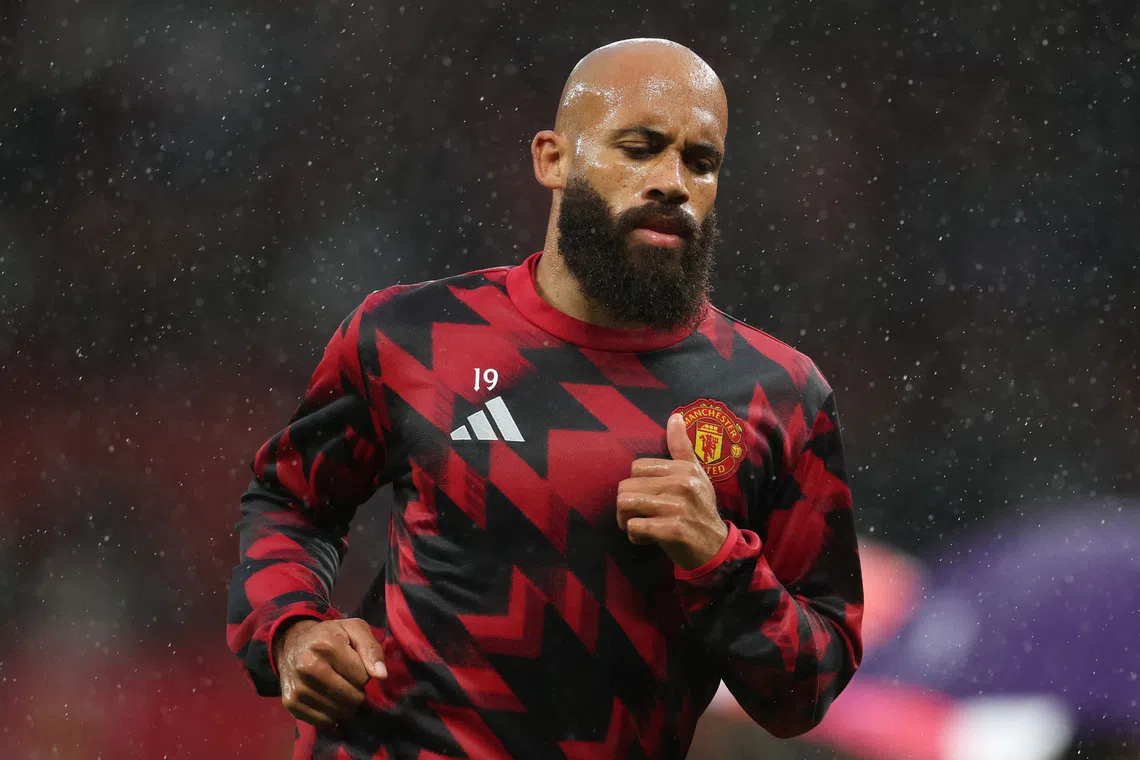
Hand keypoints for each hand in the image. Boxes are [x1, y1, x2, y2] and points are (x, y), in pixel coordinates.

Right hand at [274, 618, 385, 728]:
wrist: (292, 644)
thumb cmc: (329, 636)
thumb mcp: (354, 629)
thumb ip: (371, 649)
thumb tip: (382, 675)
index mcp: (325, 645)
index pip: (362, 677)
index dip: (364, 673)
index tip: (355, 666)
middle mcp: (308, 667)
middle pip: (351, 696)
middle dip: (358, 692)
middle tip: (351, 681)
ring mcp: (298, 687)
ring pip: (339, 710)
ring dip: (346, 704)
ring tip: (340, 689)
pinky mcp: (291, 703)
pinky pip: (323, 720)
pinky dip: (332, 714)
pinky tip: (329, 699)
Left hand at [616, 413, 729, 569]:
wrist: (716, 548)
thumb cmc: (700, 509)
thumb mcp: (696, 475)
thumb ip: (682, 448)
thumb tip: (674, 416)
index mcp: (684, 469)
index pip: (636, 467)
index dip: (636, 485)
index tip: (647, 497)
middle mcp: (682, 483)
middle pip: (626, 486)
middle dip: (626, 506)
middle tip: (639, 516)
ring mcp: (678, 507)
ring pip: (626, 504)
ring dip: (626, 520)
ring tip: (639, 525)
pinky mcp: (673, 530)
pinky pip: (634, 527)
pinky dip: (635, 536)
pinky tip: (646, 539)